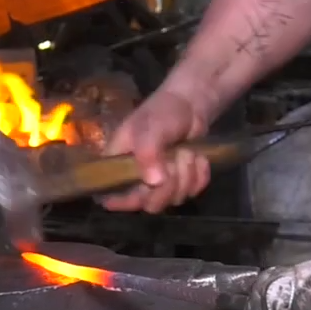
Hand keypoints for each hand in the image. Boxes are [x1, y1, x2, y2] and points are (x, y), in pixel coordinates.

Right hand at [100, 89, 210, 212]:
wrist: (189, 105)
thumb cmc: (161, 113)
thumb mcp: (149, 128)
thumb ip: (147, 153)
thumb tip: (154, 182)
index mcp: (118, 167)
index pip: (111, 197)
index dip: (124, 202)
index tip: (143, 190)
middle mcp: (136, 181)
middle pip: (150, 204)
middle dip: (168, 184)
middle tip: (174, 160)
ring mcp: (161, 185)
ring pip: (174, 200)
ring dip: (186, 174)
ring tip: (186, 151)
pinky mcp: (182, 184)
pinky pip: (192, 193)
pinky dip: (199, 175)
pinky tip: (198, 158)